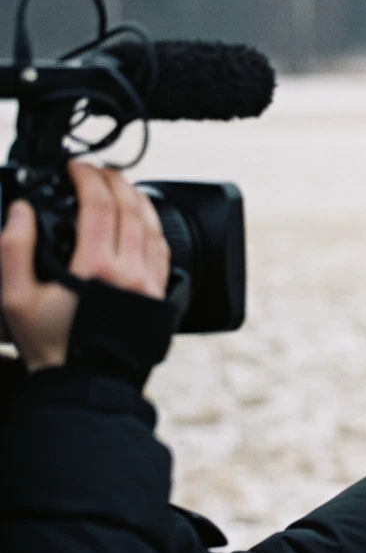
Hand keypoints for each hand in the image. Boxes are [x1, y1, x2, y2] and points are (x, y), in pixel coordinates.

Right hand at [0, 161, 169, 371]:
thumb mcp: (16, 299)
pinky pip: (164, 252)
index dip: (87, 177)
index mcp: (95, 267)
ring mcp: (151, 284)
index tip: (75, 167)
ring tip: (121, 186)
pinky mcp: (162, 297)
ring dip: (138, 199)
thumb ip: (14, 250)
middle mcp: (130, 272)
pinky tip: (143, 221)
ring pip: (153, 227)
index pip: (99, 205)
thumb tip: (22, 212)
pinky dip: (154, 228)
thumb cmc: (52, 347)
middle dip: (115, 180)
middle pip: (131, 208)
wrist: (87, 385)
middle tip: (98, 170)